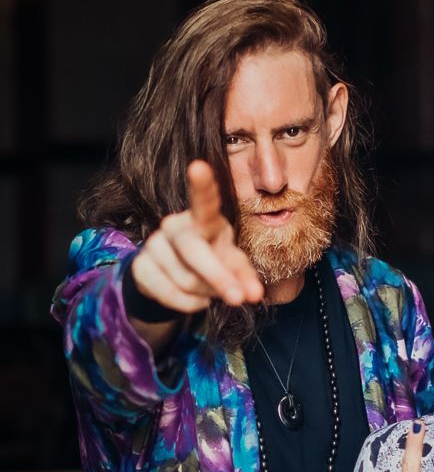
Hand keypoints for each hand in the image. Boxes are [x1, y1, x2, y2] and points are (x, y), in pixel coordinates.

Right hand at [129, 160, 264, 312]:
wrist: (173, 275)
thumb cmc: (212, 258)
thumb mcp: (232, 263)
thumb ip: (245, 276)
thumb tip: (255, 295)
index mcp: (202, 219)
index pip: (203, 202)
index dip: (202, 186)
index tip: (199, 166)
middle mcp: (174, 226)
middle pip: (195, 251)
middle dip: (218, 277)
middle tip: (238, 298)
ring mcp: (153, 245)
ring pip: (186, 279)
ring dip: (206, 293)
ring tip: (210, 290)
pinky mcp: (140, 267)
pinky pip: (169, 293)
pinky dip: (188, 304)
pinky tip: (195, 299)